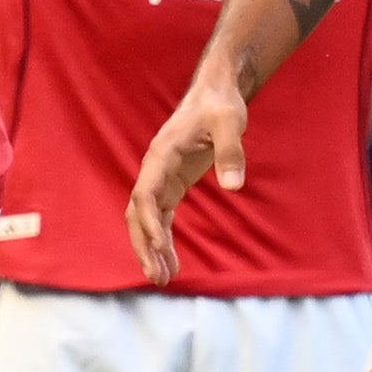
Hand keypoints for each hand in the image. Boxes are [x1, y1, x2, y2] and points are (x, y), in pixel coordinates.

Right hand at [126, 72, 247, 282]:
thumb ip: (231, 153)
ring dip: (151, 247)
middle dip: (145, 246)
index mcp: (161, 156)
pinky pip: (161, 216)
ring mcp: (161, 178)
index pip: (145, 195)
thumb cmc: (220, 106)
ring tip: (164, 278)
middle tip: (158, 277)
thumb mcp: (230, 123)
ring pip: (145, 219)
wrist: (215, 94)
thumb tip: (234, 187)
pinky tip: (170, 258)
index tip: (161, 248)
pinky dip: (163, 238)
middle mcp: (154, 170)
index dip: (149, 223)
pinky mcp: (172, 183)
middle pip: (137, 214)